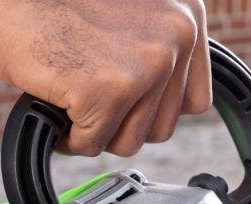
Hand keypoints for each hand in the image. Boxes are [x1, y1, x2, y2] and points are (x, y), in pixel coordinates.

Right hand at [0, 0, 210, 156]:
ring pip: (130, 141)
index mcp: (188, 17)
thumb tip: (163, 105)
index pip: (194, 101)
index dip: (155, 110)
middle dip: (122, 123)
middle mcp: (177, 39)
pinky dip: (68, 136)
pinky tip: (56, 104)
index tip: (129, 105)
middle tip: (90, 99)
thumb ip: (158, 49)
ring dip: (97, 130)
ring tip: (72, 97)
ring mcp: (146, 66)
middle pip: (162, 127)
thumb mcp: (134, 13)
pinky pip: (92, 144)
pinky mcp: (108, 91)